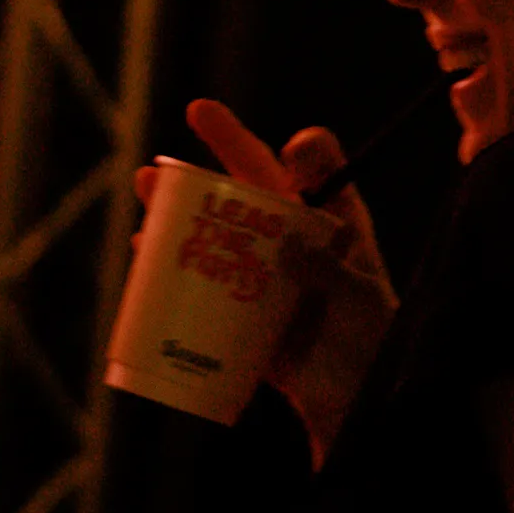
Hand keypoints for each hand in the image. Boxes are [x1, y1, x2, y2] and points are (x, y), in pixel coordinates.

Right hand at [134, 99, 399, 467]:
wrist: (348, 399)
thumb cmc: (369, 344)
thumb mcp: (361, 301)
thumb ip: (329, 272)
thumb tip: (288, 245)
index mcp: (334, 224)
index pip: (324, 170)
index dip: (309, 151)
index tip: (292, 152)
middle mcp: (295, 235)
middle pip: (258, 179)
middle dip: (227, 143)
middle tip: (199, 113)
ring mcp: (262, 268)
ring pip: (219, 222)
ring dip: (181, 200)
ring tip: (148, 184)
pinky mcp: (237, 306)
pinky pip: (198, 277)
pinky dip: (168, 261)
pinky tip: (144, 248)